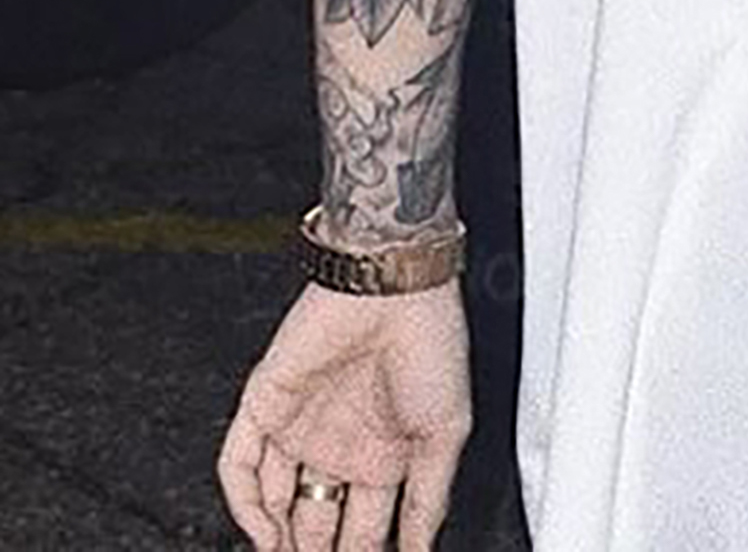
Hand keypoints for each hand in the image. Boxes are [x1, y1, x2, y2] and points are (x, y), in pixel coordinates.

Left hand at [217, 281, 471, 550]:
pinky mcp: (266, 403)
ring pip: (273, 501)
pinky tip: (261, 532)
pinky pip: (240, 463)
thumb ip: (428, 499)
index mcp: (384, 452)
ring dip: (276, 539)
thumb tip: (419, 549)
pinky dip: (244, 503)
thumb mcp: (445, 432)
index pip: (363, 528)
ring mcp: (300, 425)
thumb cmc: (430, 340)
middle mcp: (340, 443)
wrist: (396, 284)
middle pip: (315, 523)